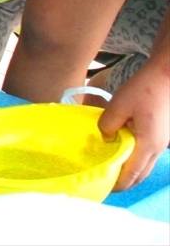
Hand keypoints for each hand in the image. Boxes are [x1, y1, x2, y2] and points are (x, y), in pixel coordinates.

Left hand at [98, 64, 169, 190]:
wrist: (165, 77)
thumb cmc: (143, 90)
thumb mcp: (118, 105)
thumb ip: (107, 125)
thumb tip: (105, 138)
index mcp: (148, 144)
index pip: (132, 174)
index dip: (117, 184)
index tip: (101, 186)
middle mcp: (157, 149)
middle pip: (140, 175)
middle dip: (123, 183)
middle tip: (103, 182)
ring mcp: (161, 144)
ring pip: (145, 167)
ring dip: (129, 172)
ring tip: (110, 170)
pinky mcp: (160, 137)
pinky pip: (147, 156)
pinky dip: (134, 161)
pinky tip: (120, 154)